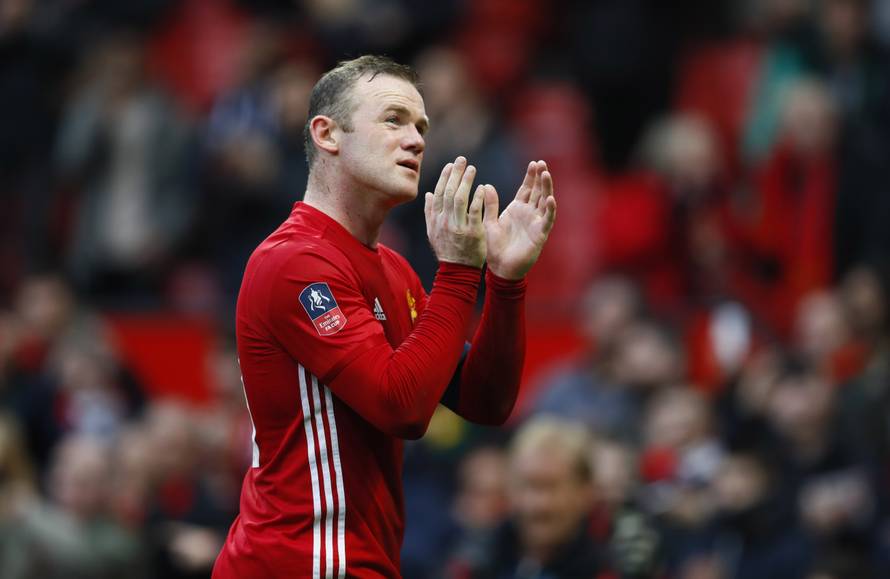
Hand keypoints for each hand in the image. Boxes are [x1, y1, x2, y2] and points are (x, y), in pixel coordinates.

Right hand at [424, 156, 486, 268]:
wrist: (457, 271)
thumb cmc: (447, 250)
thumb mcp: (433, 232)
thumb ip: (430, 212)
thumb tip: (428, 193)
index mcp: (436, 220)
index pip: (439, 193)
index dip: (444, 178)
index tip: (450, 165)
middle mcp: (445, 221)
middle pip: (449, 192)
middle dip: (455, 174)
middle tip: (462, 160)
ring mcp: (458, 227)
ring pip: (460, 199)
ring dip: (466, 181)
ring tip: (472, 169)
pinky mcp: (472, 232)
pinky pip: (474, 212)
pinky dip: (477, 198)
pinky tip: (482, 188)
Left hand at [482, 160, 555, 278]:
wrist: (500, 267)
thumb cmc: (495, 247)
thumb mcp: (489, 222)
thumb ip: (490, 205)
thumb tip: (486, 185)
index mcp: (517, 209)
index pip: (527, 189)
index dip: (531, 176)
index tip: (534, 163)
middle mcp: (529, 214)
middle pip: (538, 192)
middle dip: (541, 178)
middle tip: (542, 163)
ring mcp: (536, 223)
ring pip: (545, 202)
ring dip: (547, 189)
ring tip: (546, 174)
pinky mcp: (539, 234)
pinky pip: (547, 220)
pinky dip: (550, 210)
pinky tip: (551, 199)